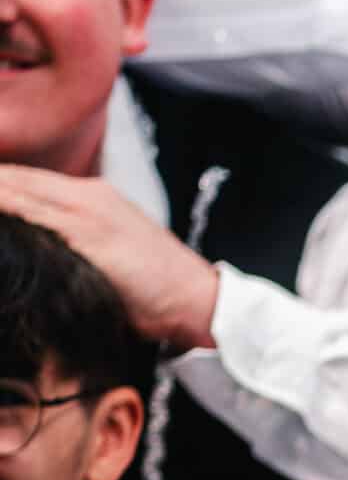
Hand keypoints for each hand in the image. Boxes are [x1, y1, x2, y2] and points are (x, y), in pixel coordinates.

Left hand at [0, 165, 218, 352]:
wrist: (197, 299)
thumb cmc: (157, 289)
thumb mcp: (112, 258)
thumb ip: (76, 247)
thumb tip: (39, 255)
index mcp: (94, 198)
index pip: (28, 183)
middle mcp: (89, 196)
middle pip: (18, 180)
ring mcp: (89, 212)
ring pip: (21, 190)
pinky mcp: (91, 233)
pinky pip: (35, 213)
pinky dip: (7, 206)